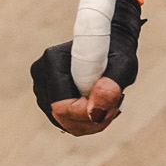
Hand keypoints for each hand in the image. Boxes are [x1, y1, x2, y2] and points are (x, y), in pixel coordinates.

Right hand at [31, 0, 142, 135]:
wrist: (111, 44)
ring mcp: (40, 85)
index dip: (87, 115)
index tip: (111, 108)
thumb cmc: (118, 53)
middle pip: (60, 116)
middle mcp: (41, 73)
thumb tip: (95, 113)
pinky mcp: (46, 96)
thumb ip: (111, 88)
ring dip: (89, 121)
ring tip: (109, 104)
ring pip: (61, 121)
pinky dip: (83, 121)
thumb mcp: (124, 67)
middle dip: (90, 119)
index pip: (61, 106)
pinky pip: (62, 120)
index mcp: (53, 61)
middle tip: (115, 107)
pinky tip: (99, 107)